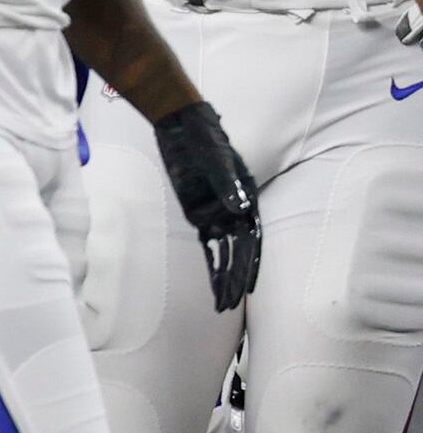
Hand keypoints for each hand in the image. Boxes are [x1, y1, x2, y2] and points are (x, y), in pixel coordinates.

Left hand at [154, 101, 261, 311]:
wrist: (181, 124)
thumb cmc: (203, 139)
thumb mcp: (215, 160)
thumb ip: (226, 185)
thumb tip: (239, 209)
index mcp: (246, 199)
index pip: (251, 239)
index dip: (250, 264)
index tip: (249, 289)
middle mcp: (236, 211)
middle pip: (238, 253)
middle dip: (235, 281)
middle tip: (230, 308)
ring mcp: (217, 213)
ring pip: (224, 254)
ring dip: (224, 279)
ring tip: (224, 306)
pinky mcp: (198, 212)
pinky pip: (206, 244)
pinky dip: (210, 264)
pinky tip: (213, 283)